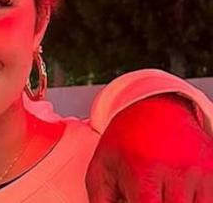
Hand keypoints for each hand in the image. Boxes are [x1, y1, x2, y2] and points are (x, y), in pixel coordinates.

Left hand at [87, 94, 212, 201]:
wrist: (154, 109)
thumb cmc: (124, 142)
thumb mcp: (101, 168)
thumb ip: (101, 201)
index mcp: (144, 170)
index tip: (132, 200)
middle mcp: (176, 171)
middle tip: (146, 195)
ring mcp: (200, 172)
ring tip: (159, 191)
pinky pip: (207, 201)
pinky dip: (192, 200)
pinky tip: (175, 191)